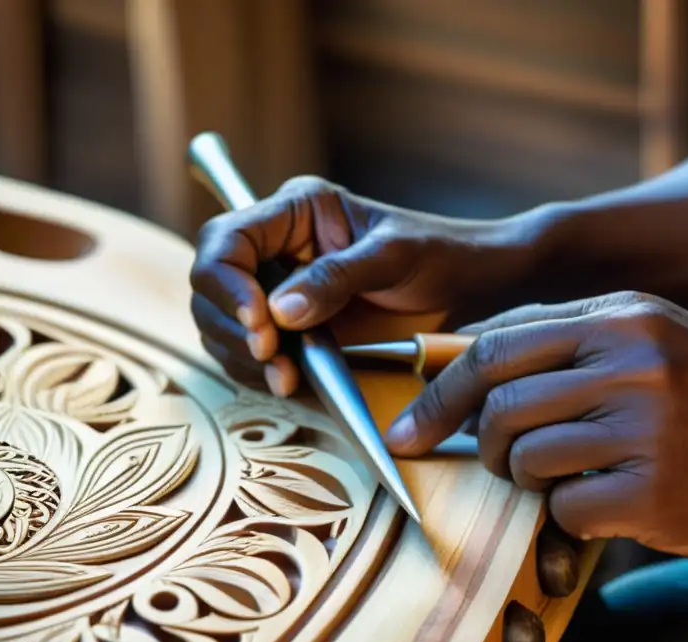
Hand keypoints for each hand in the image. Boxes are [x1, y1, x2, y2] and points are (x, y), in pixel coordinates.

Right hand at [191, 176, 540, 395]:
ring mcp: (283, 291)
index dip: (226, 283)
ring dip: (244, 357)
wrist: (476, 287)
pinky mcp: (296, 330)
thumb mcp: (393, 257)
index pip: (226, 240)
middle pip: (212, 286)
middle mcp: (279, 249)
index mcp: (296, 212)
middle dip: (232, 326)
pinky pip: (254, 354)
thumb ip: (336, 278)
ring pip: (224, 325)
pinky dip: (261, 372)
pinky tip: (289, 382)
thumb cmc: (442, 254)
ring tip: (283, 377)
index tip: (259, 322)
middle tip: (272, 358)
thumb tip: (278, 311)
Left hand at [385, 292, 687, 561]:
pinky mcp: (657, 492)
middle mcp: (633, 362)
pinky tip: (605, 505)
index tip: (408, 428)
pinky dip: (567, 516)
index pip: (495, 346)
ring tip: (564, 478)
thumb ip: (571, 343)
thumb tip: (471, 360)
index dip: (440, 390)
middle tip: (496, 460)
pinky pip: (565, 509)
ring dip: (525, 478)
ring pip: (525, 457)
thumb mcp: (655, 338)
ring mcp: (647, 427)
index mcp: (624, 315)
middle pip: (499, 404)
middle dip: (478, 441)